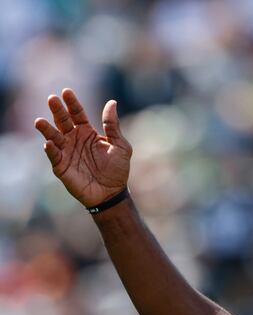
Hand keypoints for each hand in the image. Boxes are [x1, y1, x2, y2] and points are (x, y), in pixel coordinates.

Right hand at [34, 89, 131, 206]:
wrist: (112, 192)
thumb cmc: (117, 169)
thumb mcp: (120, 145)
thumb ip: (113, 125)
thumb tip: (112, 102)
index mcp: (87, 132)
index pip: (77, 114)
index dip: (72, 103)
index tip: (66, 91)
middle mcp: (74, 139)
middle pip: (63, 121)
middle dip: (57, 110)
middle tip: (51, 99)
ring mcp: (66, 152)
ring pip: (53, 137)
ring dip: (47, 129)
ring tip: (39, 121)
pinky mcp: (61, 166)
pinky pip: (54, 156)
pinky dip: (50, 150)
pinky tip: (48, 144)